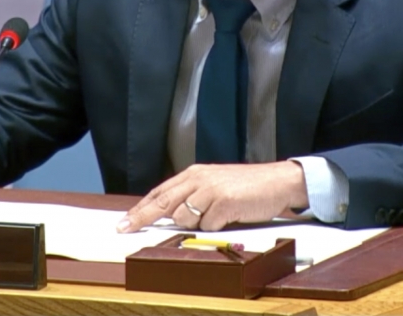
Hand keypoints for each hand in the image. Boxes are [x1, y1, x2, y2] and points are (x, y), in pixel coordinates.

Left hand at [118, 161, 308, 232]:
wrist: (278, 182)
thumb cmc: (247, 187)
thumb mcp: (215, 185)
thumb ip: (193, 196)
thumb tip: (169, 217)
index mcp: (195, 174)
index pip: (160, 192)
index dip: (140, 208)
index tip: (124, 221)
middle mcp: (199, 179)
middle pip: (162, 202)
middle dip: (141, 217)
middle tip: (124, 228)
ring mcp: (211, 190)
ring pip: (185, 218)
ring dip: (197, 224)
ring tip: (218, 216)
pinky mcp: (224, 203)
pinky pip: (208, 226)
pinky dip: (217, 227)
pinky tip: (230, 217)